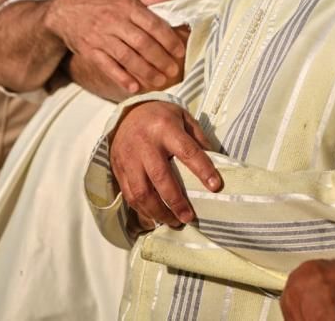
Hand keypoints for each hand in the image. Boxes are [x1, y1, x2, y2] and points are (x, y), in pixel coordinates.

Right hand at [44, 0, 186, 93]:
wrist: (65, 10)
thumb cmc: (101, 0)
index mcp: (127, 6)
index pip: (153, 24)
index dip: (169, 39)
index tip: (180, 51)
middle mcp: (114, 22)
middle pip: (142, 43)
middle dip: (160, 59)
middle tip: (173, 70)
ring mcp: (101, 38)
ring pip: (126, 57)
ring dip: (145, 71)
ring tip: (160, 81)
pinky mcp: (90, 51)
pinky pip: (107, 66)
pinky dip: (121, 78)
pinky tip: (134, 87)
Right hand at [109, 100, 220, 226]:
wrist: (128, 112)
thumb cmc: (161, 116)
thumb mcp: (183, 117)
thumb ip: (198, 138)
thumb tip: (215, 161)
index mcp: (165, 128)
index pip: (187, 151)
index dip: (202, 170)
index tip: (215, 187)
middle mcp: (145, 144)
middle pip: (161, 178)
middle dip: (176, 202)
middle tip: (189, 217)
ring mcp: (129, 158)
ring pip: (141, 192)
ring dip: (158, 211)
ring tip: (173, 222)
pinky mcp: (119, 169)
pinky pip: (129, 195)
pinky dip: (142, 211)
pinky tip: (155, 219)